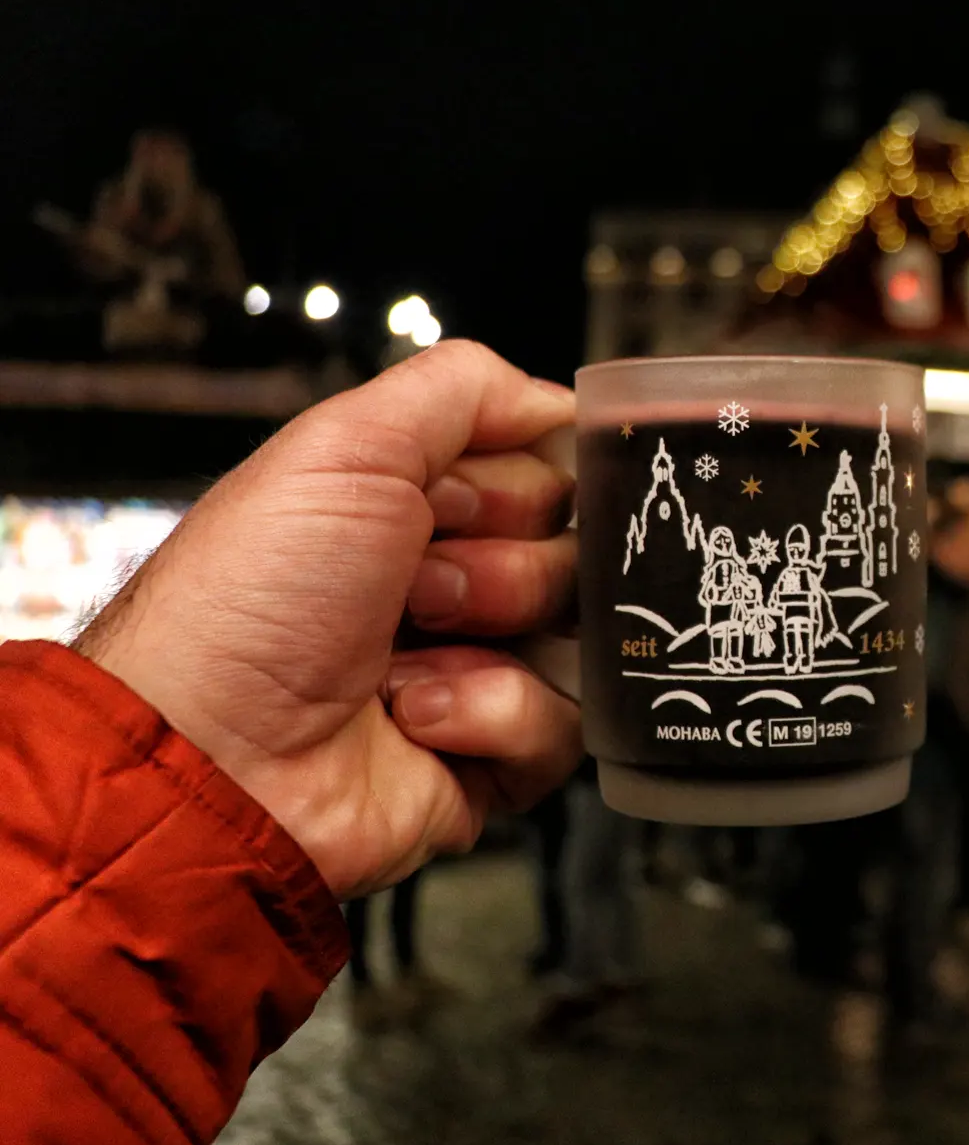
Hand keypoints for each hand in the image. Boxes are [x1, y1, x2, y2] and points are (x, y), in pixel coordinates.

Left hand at [76, 340, 580, 899]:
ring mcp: (480, 672)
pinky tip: (415, 716)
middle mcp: (457, 587)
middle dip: (499, 566)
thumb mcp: (345, 447)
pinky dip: (489, 714)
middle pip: (574, 554)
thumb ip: (462, 388)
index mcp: (420, 509)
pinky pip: (563, 723)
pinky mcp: (495, 757)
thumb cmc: (246, 603)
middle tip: (417, 587)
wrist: (213, 753)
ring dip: (490, 642)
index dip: (514, 487)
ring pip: (578, 639)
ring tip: (404, 660)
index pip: (548, 473)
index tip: (449, 502)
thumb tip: (560, 402)